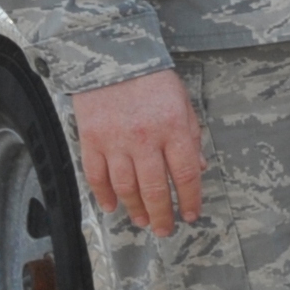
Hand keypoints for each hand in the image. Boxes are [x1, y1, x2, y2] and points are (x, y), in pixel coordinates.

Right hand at [70, 69, 203, 237]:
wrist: (114, 60)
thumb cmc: (154, 82)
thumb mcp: (184, 105)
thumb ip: (191, 137)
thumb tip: (199, 170)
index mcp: (173, 128)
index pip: (186, 173)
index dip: (190, 199)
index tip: (191, 214)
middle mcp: (145, 138)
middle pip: (155, 188)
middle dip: (162, 214)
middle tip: (165, 229)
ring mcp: (116, 141)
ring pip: (126, 187)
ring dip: (135, 208)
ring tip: (142, 221)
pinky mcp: (91, 140)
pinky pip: (97, 176)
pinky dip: (104, 195)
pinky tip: (112, 206)